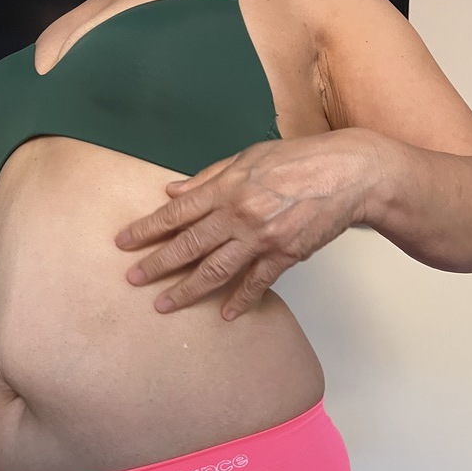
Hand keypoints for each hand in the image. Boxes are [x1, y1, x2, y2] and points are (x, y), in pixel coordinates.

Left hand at [114, 129, 378, 319]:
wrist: (347, 174)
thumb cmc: (298, 159)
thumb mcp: (248, 157)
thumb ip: (208, 177)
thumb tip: (172, 191)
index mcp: (226, 187)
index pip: (176, 212)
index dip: (146, 229)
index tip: (124, 242)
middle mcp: (237, 215)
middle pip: (188, 245)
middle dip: (156, 264)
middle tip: (132, 279)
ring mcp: (260, 238)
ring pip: (215, 270)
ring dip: (186, 290)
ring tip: (163, 305)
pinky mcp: (284, 255)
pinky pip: (256, 283)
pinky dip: (240, 300)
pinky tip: (224, 314)